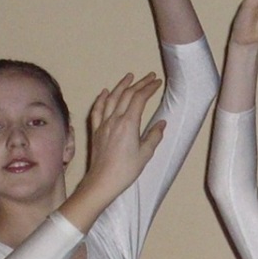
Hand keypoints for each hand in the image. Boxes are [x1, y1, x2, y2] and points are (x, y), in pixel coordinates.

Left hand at [76, 72, 165, 203]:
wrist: (102, 181)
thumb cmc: (125, 170)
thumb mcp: (145, 154)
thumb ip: (154, 136)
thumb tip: (161, 124)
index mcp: (129, 124)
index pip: (139, 99)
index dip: (149, 88)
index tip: (157, 83)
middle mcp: (115, 120)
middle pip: (127, 95)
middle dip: (139, 84)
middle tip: (149, 77)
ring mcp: (103, 124)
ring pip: (112, 99)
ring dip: (121, 86)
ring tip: (129, 77)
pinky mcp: (96, 131)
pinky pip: (98, 111)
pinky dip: (102, 99)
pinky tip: (105, 92)